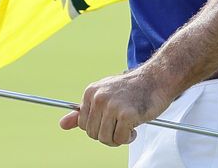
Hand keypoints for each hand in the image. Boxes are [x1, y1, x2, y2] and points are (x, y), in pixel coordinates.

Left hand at [59, 69, 173, 147]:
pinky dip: (128, 137)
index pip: (83, 124)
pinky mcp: (126, 114)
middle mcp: (99, 98)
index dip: (97, 127)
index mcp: (91, 92)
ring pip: (105, 139)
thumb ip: (83, 112)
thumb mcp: (104, 95)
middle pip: (93, 134)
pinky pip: (121, 139)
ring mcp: (112, 106)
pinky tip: (134, 125)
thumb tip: (62, 125)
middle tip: (120, 125)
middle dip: (107, 134)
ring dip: (118, 137)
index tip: (109, 121)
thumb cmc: (132, 89)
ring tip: (127, 125)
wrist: (156, 79)